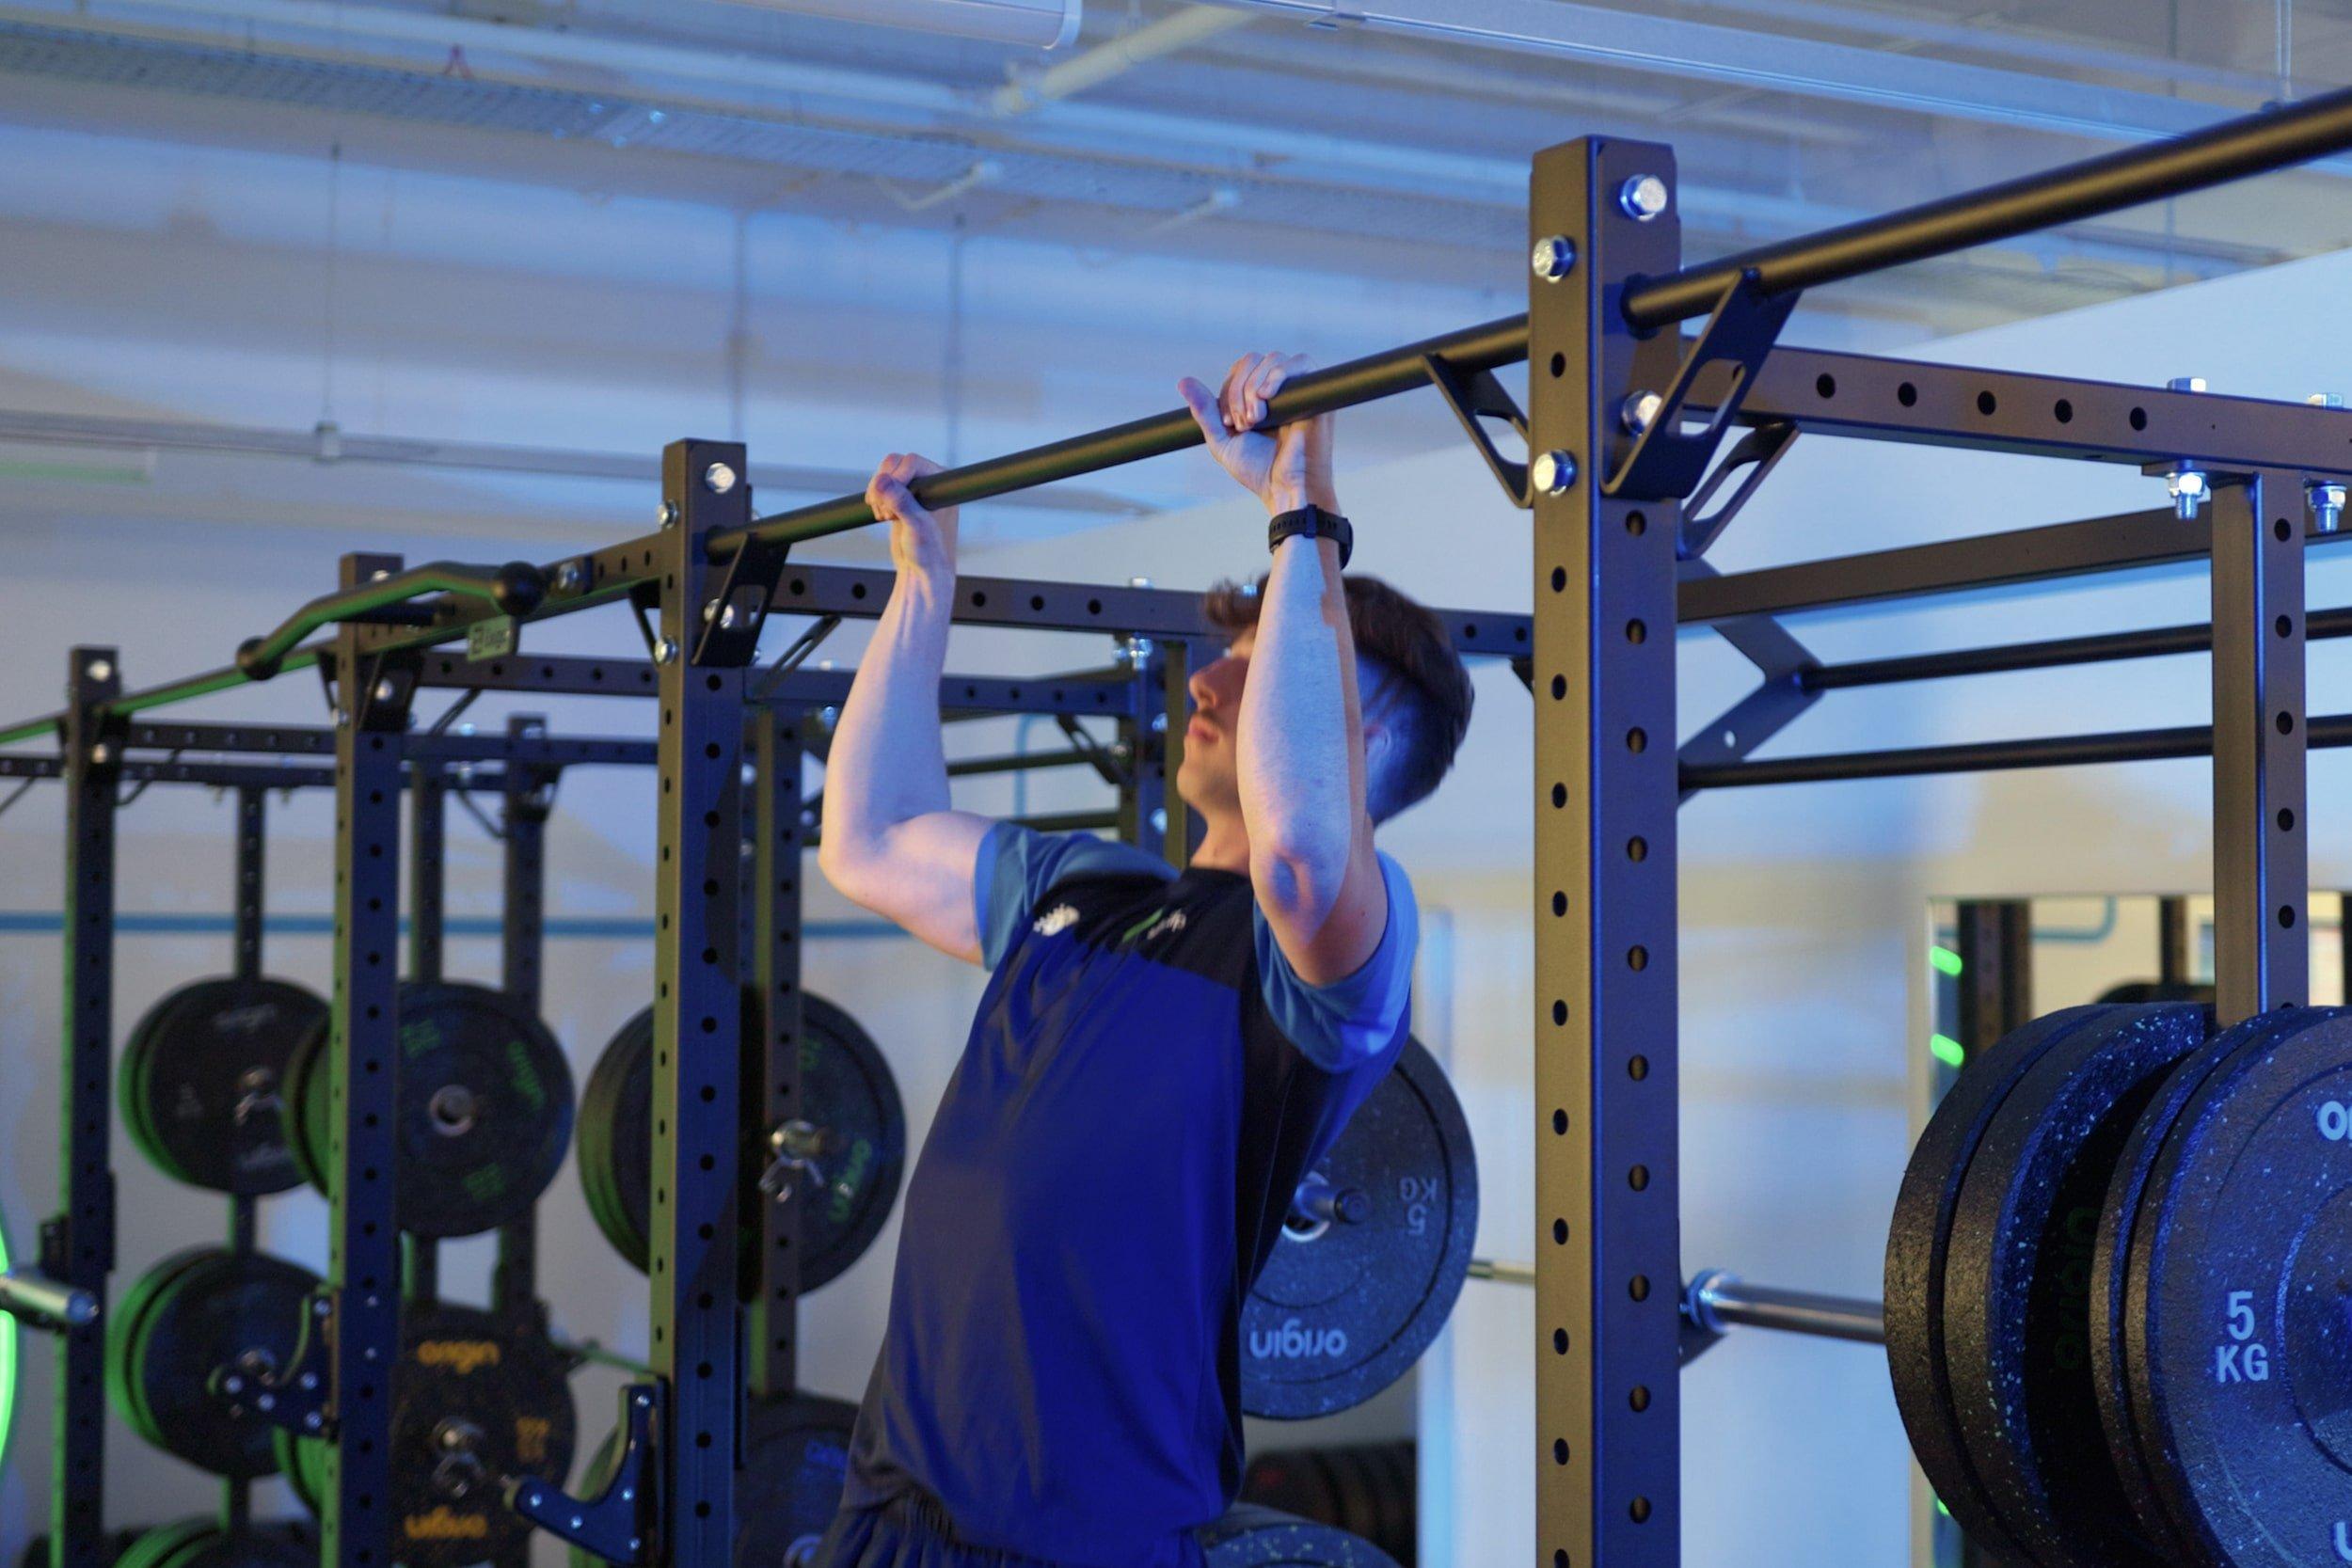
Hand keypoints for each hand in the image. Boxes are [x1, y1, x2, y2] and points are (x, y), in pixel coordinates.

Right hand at [866, 452, 957, 581]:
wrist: (920, 571)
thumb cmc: (928, 552)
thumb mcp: (915, 527)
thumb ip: (901, 502)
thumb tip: (881, 482)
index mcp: (942, 482)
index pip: (912, 462)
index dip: (896, 478)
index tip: (891, 506)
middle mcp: (929, 481)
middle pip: (895, 463)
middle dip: (883, 485)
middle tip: (886, 513)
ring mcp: (913, 489)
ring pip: (885, 472)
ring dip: (877, 493)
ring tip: (885, 516)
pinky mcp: (900, 498)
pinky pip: (880, 485)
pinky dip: (875, 497)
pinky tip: (881, 515)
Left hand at [1178, 351, 1337, 516]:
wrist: (1285, 490)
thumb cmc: (1259, 471)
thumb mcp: (1223, 441)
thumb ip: (1205, 412)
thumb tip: (1183, 381)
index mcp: (1257, 397)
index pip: (1239, 370)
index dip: (1228, 391)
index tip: (1231, 424)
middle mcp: (1278, 389)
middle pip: (1252, 360)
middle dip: (1239, 390)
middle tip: (1244, 424)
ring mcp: (1298, 389)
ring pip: (1272, 359)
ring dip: (1254, 387)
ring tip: (1256, 419)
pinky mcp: (1316, 393)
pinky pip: (1300, 363)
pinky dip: (1279, 374)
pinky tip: (1266, 396)